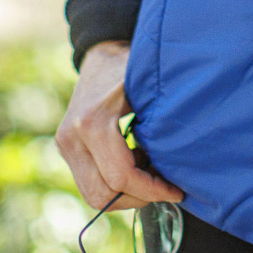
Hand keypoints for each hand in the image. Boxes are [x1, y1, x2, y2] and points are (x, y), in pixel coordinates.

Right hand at [56, 41, 185, 211]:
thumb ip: (162, 124)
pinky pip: (90, 185)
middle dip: (138, 198)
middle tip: (164, 187)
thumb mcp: (150, 90)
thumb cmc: (133, 69)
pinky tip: (135, 168)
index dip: (152, 190)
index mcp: (92, 123)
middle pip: (104, 196)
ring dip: (126, 195)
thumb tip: (186, 162)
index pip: (121, 177)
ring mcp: (65, 145)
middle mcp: (72, 138)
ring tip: (150, 176)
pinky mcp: (66, 150)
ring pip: (95, 196)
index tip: (176, 190)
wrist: (102, 54)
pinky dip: (114, 186)